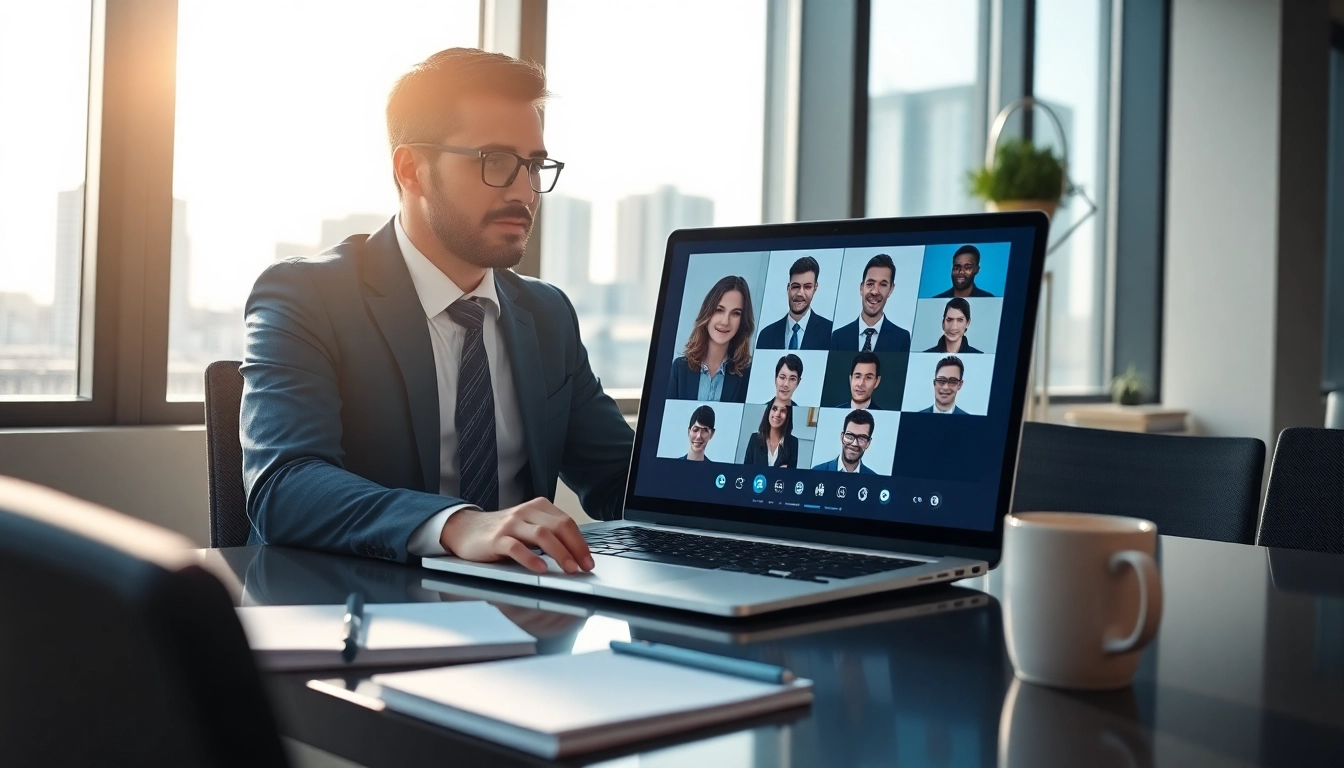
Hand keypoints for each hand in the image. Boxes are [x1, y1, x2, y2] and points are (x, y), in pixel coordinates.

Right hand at [438, 497, 593, 574]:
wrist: (465, 529)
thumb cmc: (502, 532)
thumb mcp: (528, 527)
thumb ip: (549, 535)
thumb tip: (575, 555)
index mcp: (538, 507)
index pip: (567, 523)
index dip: (581, 543)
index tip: (589, 561)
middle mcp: (526, 512)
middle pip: (559, 527)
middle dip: (576, 548)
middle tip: (584, 567)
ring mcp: (511, 524)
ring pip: (542, 535)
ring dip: (560, 553)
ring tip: (569, 569)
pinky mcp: (495, 539)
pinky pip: (516, 547)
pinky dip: (531, 558)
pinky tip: (541, 569)